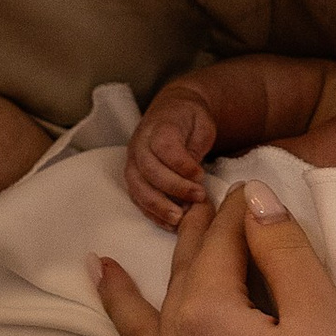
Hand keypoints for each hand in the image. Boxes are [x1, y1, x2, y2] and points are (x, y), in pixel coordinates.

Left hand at [91, 187, 335, 335]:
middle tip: (194, 203)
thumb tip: (251, 196)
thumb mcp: (317, 310)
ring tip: (98, 267)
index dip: (237, 210)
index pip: (220, 243)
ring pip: (143, 330)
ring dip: (124, 297)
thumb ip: (280, 247)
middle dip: (190, 238)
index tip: (246, 185)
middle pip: (182, 277)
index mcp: (204, 313)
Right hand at [125, 79, 221, 226]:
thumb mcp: (201, 124)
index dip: (182, 165)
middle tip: (198, 197)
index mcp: (158, 127)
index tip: (201, 175)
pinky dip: (152, 213)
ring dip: (159, 206)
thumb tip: (193, 176)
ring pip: (138, 188)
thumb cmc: (190, 120)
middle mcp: (140, 144)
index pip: (164, 148)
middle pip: (149, 170)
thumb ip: (196, 146)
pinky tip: (170, 223)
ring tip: (180, 219)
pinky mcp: (134, 178)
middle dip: (174, 188)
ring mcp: (133, 162)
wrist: (172, 111)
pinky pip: (137, 198)